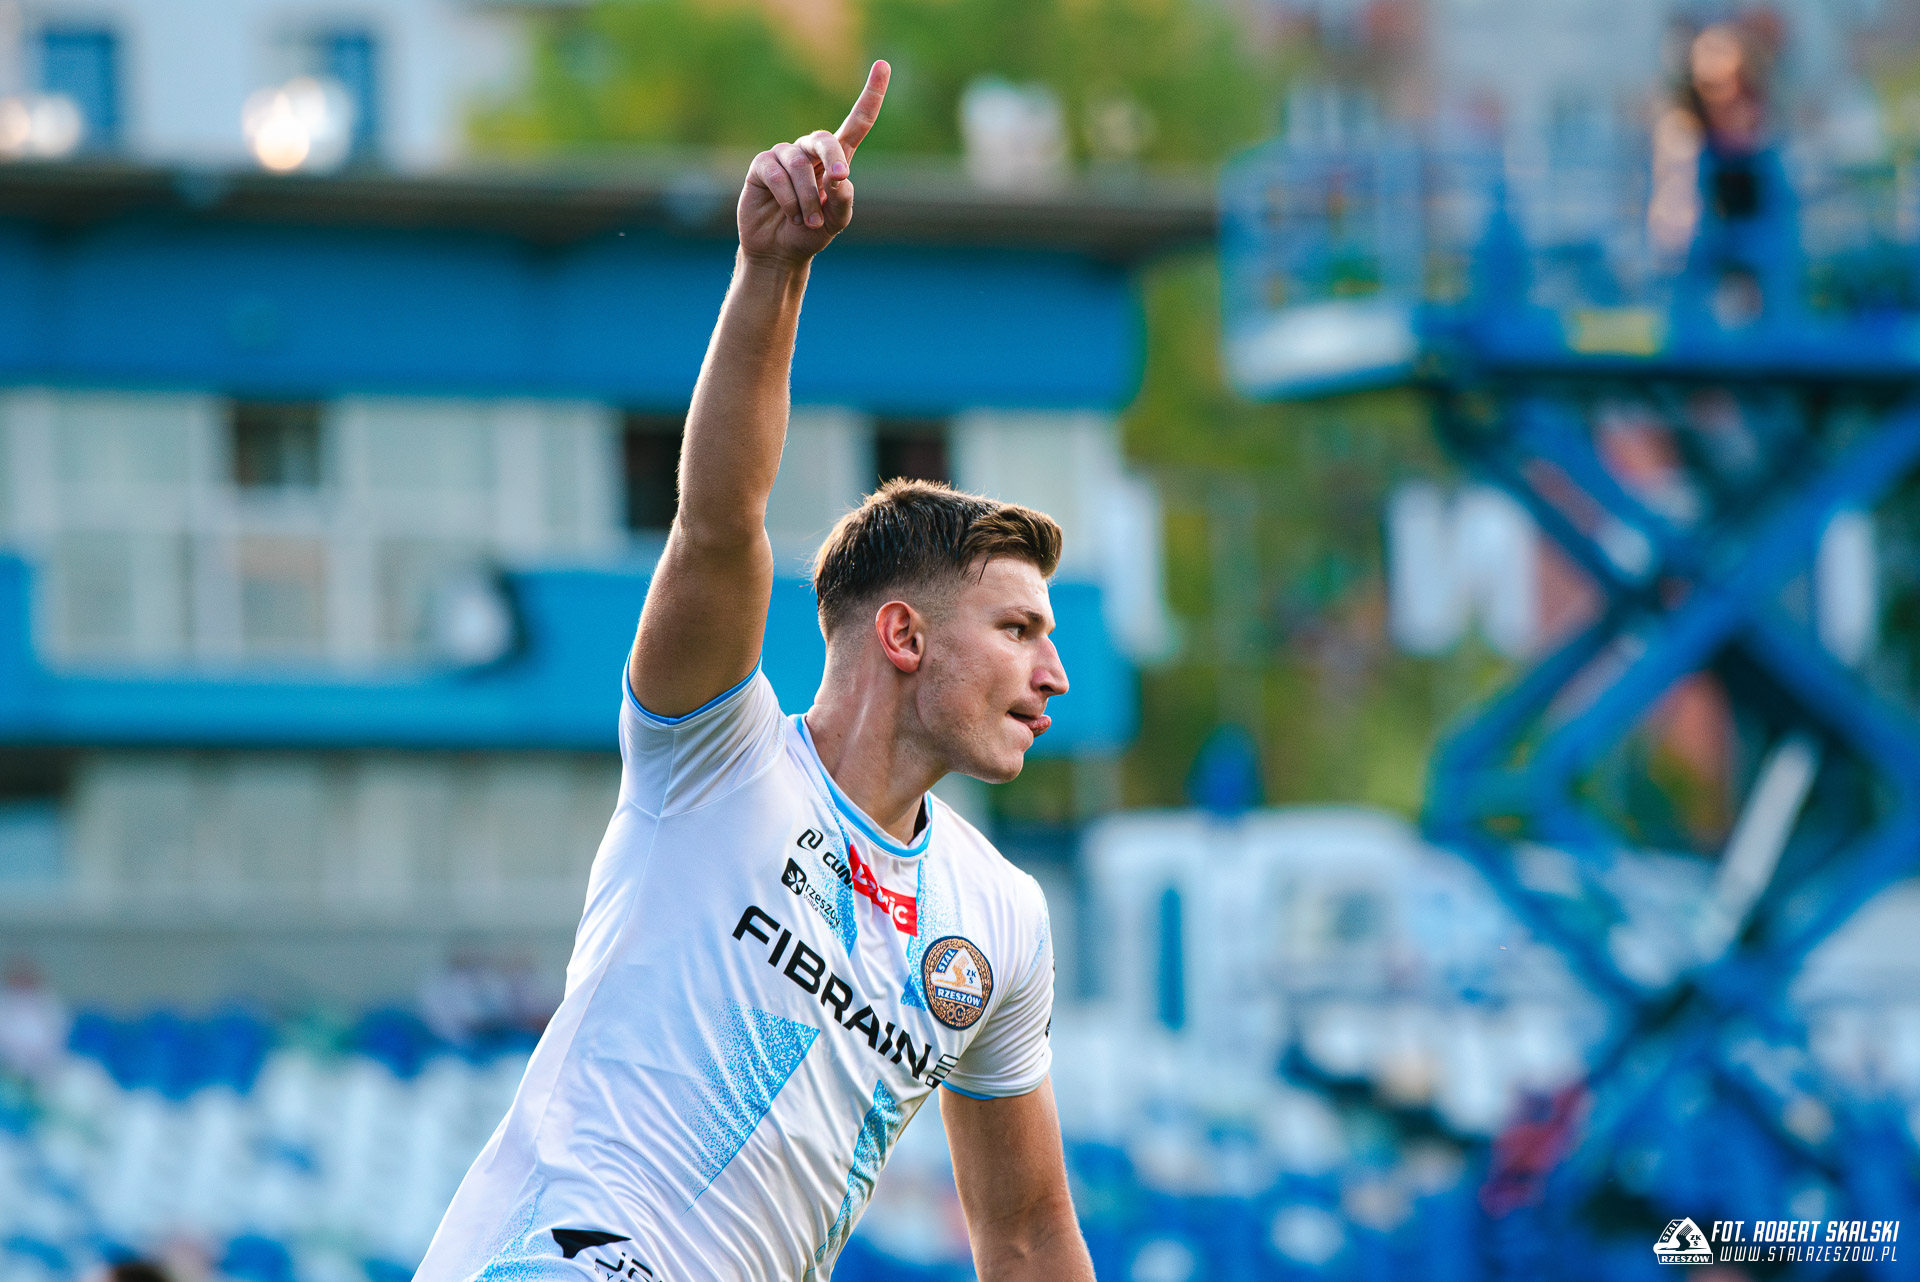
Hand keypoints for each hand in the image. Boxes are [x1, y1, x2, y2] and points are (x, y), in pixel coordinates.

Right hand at [739, 60, 888, 266]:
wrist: (779, 251)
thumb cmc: (811, 234)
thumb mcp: (835, 222)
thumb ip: (843, 201)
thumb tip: (839, 176)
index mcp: (837, 159)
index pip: (857, 122)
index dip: (871, 95)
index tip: (884, 65)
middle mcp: (810, 152)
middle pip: (824, 139)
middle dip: (833, 158)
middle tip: (838, 179)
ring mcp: (784, 156)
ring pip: (799, 164)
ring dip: (807, 198)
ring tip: (807, 221)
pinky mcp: (762, 166)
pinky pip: (777, 174)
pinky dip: (788, 199)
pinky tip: (790, 215)